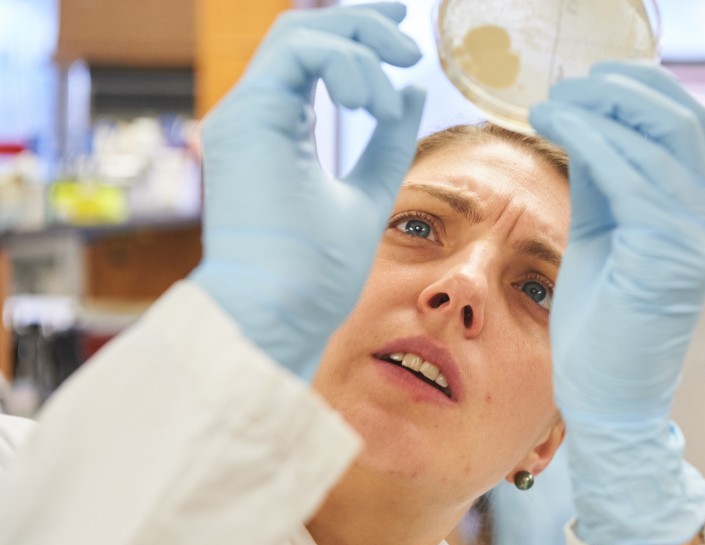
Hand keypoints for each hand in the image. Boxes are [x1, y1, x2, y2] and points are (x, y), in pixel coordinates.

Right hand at [190, 3, 425, 378]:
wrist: (282, 309)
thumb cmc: (317, 273)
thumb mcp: (368, 192)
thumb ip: (386, 142)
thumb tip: (413, 91)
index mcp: (276, 133)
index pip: (309, 58)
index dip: (356, 36)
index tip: (406, 44)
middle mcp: (254, 116)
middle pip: (303, 33)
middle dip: (363, 25)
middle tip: (410, 44)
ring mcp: (246, 113)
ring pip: (299, 34)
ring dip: (360, 47)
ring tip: (391, 96)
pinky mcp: (249, 116)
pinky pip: (300, 54)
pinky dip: (346, 65)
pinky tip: (372, 104)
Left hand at [529, 62, 704, 544]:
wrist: (609, 404)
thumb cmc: (598, 331)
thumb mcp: (599, 241)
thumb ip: (600, 187)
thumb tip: (582, 127)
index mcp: (688, 217)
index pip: (684, 127)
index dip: (640, 89)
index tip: (585, 81)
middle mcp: (703, 222)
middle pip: (683, 120)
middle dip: (622, 89)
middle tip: (565, 87)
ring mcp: (693, 240)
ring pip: (660, 141)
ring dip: (599, 110)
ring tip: (549, 105)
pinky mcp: (668, 260)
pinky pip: (634, 179)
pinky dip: (593, 142)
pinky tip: (556, 128)